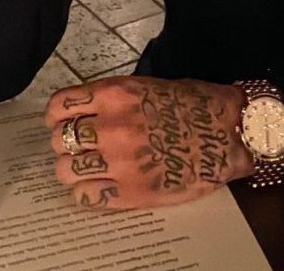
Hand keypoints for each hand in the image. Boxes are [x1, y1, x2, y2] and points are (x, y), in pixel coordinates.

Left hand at [44, 76, 252, 209]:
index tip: (61, 122)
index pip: (60, 106)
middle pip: (58, 141)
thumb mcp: (148, 87)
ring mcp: (119, 162)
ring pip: (66, 171)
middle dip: (65, 144)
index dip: (56, 116)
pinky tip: (99, 186)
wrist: (228, 133)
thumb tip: (84, 111)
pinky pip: (86, 196)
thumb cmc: (193, 105)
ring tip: (88, 168)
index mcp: (115, 95)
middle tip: (79, 148)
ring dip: (73, 170)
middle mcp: (111, 127)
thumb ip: (113, 99)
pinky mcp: (131, 192)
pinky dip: (87, 192)